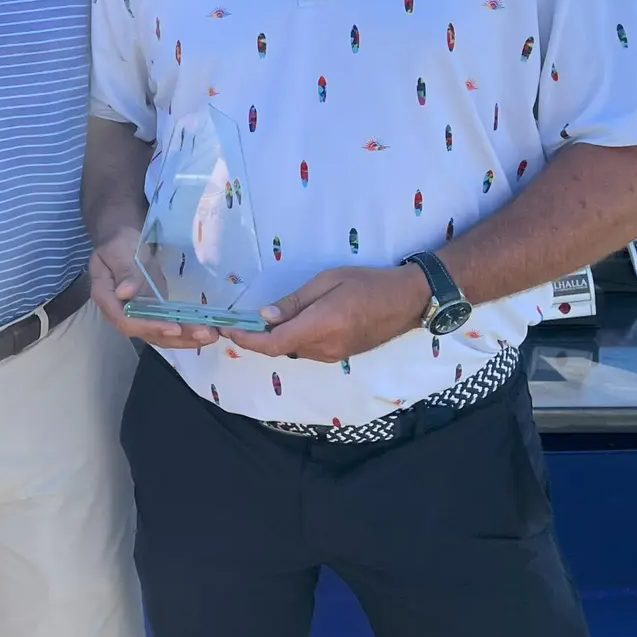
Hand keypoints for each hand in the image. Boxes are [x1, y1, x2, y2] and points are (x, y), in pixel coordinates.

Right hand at [89, 227, 219, 349]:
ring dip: (185, 338)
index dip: (150, 326)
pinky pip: (168, 327)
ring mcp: (138, 315)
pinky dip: (186, 331)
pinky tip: (206, 331)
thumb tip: (124, 293)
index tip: (173, 328)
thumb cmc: (119, 241)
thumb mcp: (118, 250)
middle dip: (176, 337)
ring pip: (160, 335)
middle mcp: (121, 313)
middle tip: (203, 334)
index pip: (126, 321)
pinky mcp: (153, 312)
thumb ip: (123, 271)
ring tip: (210, 335)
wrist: (124, 238)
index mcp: (106, 298)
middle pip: (147, 333)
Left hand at [228, 264, 429, 362]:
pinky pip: (308, 349)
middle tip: (239, 320)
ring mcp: (334, 355)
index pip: (274, 343)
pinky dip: (293, 338)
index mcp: (321, 326)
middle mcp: (325, 347)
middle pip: (281, 348)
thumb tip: (265, 316)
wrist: (408, 300)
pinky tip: (289, 322)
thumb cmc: (369, 282)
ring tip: (262, 318)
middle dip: (258, 337)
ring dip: (276, 337)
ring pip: (294, 350)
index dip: (247, 340)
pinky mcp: (341, 355)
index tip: (228, 330)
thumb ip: (296, 301)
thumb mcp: (328, 280)